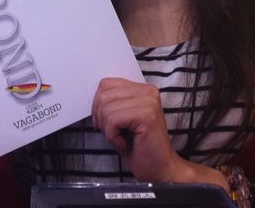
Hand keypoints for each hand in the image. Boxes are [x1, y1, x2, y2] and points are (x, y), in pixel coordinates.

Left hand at [91, 78, 225, 186]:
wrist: (159, 169)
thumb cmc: (139, 147)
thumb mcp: (122, 118)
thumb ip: (113, 103)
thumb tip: (95, 98)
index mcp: (142, 89)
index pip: (106, 84)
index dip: (98, 105)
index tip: (105, 123)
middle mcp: (147, 91)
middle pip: (104, 95)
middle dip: (101, 118)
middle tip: (113, 134)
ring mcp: (148, 102)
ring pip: (107, 108)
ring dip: (108, 129)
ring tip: (121, 139)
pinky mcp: (147, 115)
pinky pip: (113, 120)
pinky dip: (113, 137)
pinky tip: (124, 144)